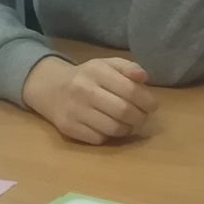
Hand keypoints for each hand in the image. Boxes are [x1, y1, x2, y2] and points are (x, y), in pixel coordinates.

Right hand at [23, 56, 157, 144]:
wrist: (50, 88)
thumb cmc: (86, 77)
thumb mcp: (106, 65)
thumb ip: (128, 67)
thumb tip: (144, 77)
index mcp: (96, 71)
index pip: (130, 89)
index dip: (147, 101)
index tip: (152, 106)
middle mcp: (84, 90)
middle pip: (124, 111)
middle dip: (140, 117)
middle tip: (143, 117)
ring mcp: (75, 110)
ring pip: (113, 128)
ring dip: (128, 129)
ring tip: (129, 123)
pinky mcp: (68, 128)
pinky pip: (99, 139)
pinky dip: (110, 136)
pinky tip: (110, 127)